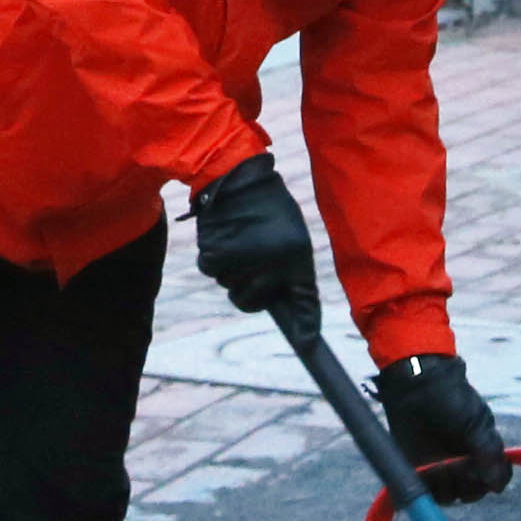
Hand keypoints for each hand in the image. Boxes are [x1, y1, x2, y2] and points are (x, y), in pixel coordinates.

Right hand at [192, 153, 317, 317]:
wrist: (236, 174)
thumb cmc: (268, 209)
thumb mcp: (292, 236)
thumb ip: (292, 274)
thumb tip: (290, 314)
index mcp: (296, 254)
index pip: (304, 299)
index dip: (306, 326)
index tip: (308, 346)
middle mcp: (270, 261)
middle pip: (253, 302)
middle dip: (251, 290)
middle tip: (254, 262)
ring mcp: (241, 258)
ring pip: (230, 286)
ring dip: (232, 270)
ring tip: (241, 238)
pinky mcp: (214, 252)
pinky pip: (212, 271)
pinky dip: (215, 259)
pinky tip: (224, 237)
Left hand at [376, 352, 513, 503]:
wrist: (417, 385)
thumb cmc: (453, 400)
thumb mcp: (477, 424)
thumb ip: (490, 453)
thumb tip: (497, 487)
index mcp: (482, 453)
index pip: (494, 480)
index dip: (489, 481)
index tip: (479, 470)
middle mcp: (462, 465)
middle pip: (472, 492)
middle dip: (467, 485)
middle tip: (456, 465)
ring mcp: (439, 469)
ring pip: (449, 496)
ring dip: (447, 487)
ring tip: (439, 466)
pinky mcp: (416, 470)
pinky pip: (424, 492)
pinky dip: (427, 488)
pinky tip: (426, 471)